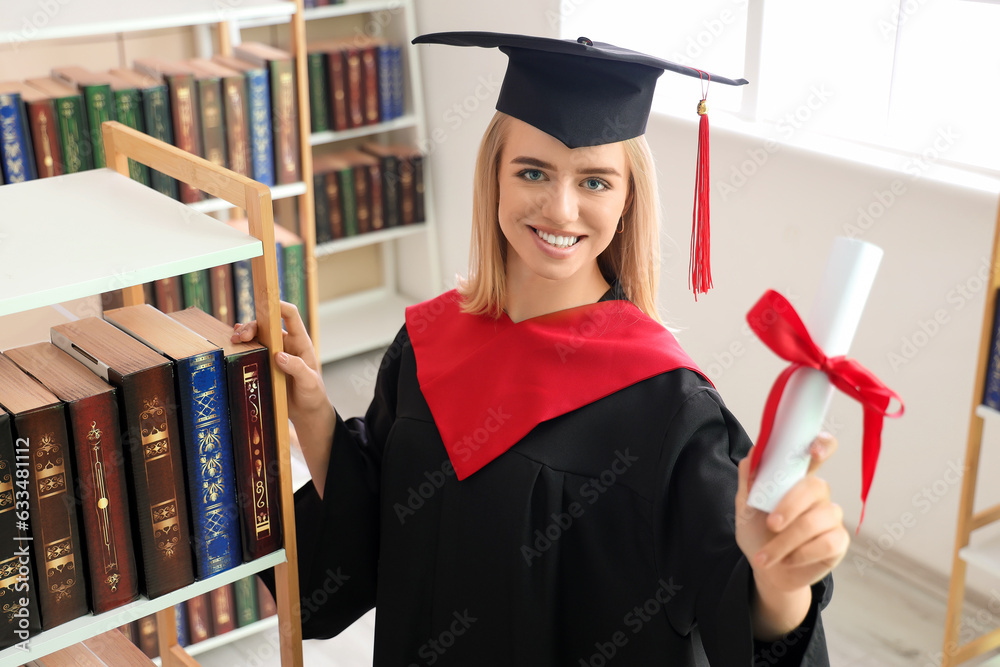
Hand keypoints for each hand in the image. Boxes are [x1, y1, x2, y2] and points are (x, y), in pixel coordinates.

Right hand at [231, 301, 331, 428]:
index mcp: (300, 343)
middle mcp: (286, 344)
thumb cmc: (312, 395)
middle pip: (267, 325)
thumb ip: (297, 368)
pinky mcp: (265, 364)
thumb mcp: (309, 382)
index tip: (265, 305)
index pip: (290, 316)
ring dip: (244, 334)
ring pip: (257, 336)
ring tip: (235, 339)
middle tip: (241, 336)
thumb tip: (279, 356)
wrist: (306, 412)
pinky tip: (233, 341)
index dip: (279, 306)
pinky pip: (252, 350)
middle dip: (253, 326)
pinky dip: (242, 344)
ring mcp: (274, 353)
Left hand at [734, 433, 849, 636]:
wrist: (766, 571)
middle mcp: (817, 494)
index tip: (814, 451)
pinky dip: (801, 554)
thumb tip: (754, 452)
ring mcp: (831, 517)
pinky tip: (788, 560)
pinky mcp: (838, 541)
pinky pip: (827, 543)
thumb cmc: (757, 532)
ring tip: (766, 556)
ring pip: (817, 520)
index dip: (822, 445)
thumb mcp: (745, 506)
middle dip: (790, 507)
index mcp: (796, 478)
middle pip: (815, 486)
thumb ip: (749, 478)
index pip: (818, 451)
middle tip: (771, 525)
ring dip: (786, 541)